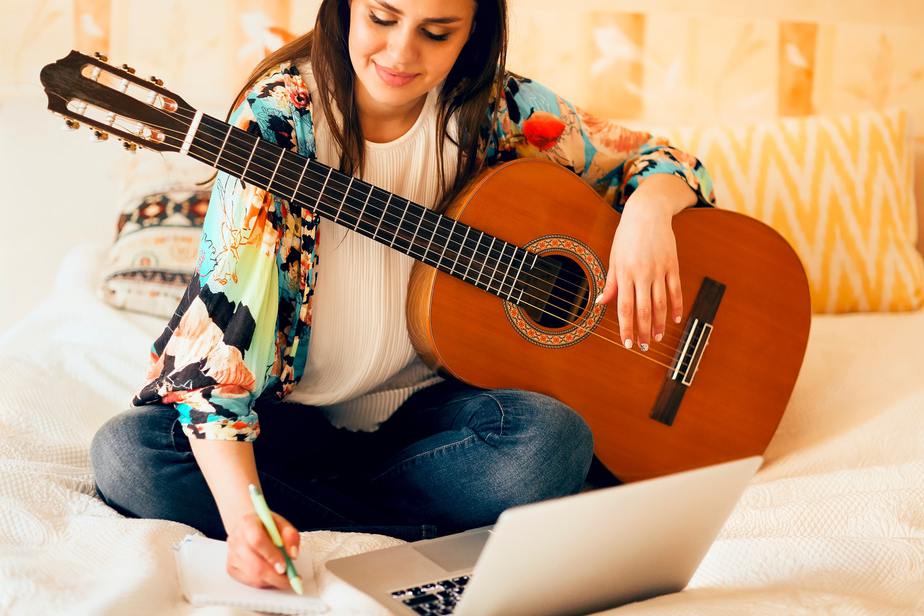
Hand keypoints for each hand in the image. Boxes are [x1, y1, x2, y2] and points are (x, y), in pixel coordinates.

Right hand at [226, 510, 301, 589]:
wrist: (248, 527)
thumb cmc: (266, 526)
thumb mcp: (282, 524)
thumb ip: (291, 536)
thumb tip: (293, 555)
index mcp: (248, 523)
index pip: (257, 541)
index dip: (272, 556)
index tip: (285, 567)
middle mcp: (236, 539)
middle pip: (255, 565)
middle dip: (276, 577)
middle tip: (291, 579)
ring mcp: (232, 555)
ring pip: (253, 576)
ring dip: (272, 580)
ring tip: (284, 576)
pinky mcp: (231, 568)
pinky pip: (249, 581)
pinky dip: (264, 582)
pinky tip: (272, 576)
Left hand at [595, 201, 682, 351]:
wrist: (647, 213)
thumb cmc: (626, 236)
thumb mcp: (614, 258)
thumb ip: (610, 282)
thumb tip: (600, 303)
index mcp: (624, 273)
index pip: (625, 307)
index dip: (626, 327)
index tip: (627, 343)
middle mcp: (642, 273)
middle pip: (644, 309)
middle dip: (643, 331)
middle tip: (642, 346)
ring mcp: (659, 270)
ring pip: (661, 303)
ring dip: (659, 323)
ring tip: (656, 338)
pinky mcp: (673, 265)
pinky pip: (676, 290)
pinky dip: (677, 306)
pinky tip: (675, 319)